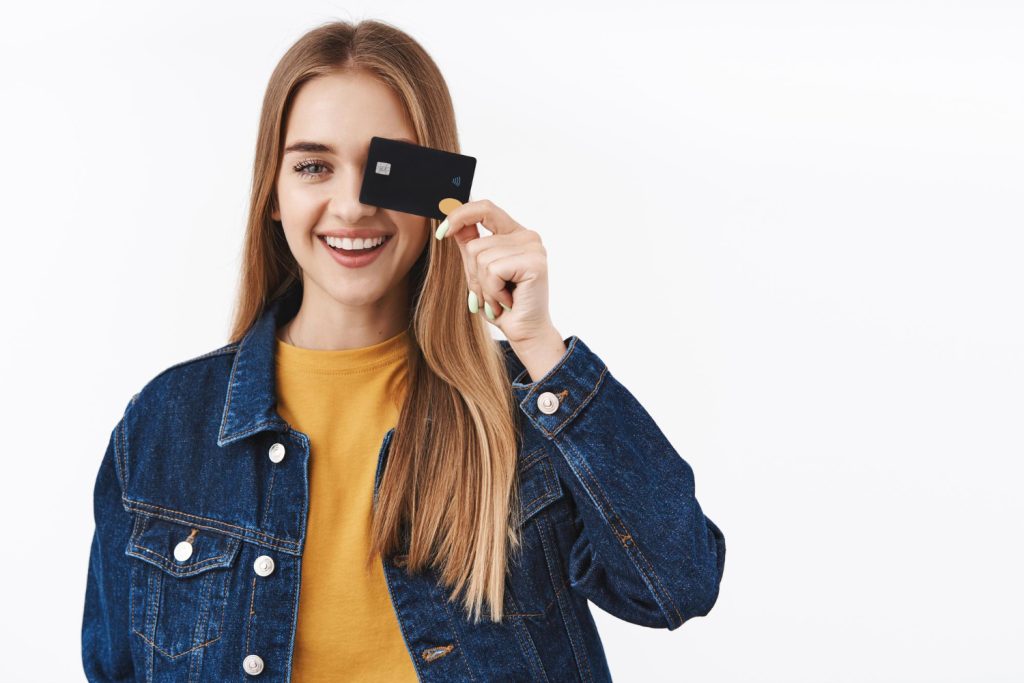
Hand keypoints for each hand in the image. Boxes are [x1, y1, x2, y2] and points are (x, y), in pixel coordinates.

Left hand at [435, 198, 556, 345]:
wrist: (525, 333)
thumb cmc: (502, 306)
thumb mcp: (479, 272)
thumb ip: (470, 245)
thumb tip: (452, 222)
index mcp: (515, 234)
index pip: (484, 208)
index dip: (459, 216)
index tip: (441, 234)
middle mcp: (527, 236)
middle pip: (476, 244)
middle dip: (474, 275)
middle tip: (491, 295)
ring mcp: (533, 248)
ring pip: (481, 258)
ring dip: (484, 287)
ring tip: (500, 300)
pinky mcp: (534, 263)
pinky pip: (492, 270)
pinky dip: (492, 291)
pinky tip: (508, 302)